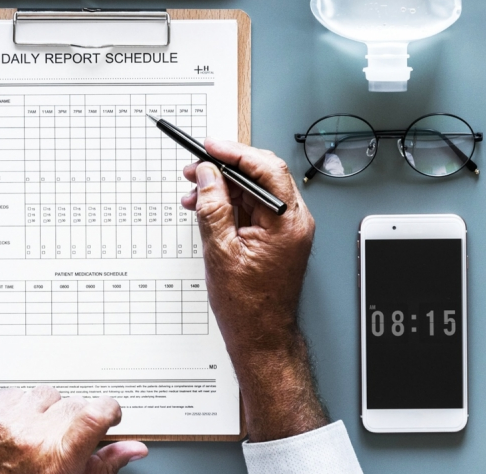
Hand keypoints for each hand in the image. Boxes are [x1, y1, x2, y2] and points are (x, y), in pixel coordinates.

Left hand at [0, 387, 147, 473]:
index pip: (96, 412)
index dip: (108, 410)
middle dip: (76, 420)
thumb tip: (133, 449)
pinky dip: (21, 408)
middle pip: (74, 403)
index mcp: (56, 457)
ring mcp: (5, 423)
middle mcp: (30, 436)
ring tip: (39, 437)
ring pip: (46, 394)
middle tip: (66, 442)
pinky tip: (19, 429)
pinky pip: (16, 393)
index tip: (109, 416)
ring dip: (48, 411)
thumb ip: (103, 466)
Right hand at [182, 139, 326, 441]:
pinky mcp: (275, 237)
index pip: (266, 169)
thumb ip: (213, 208)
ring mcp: (285, 229)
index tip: (209, 147)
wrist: (261, 338)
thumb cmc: (249, 307)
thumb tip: (207, 175)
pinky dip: (228, 205)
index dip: (235, 153)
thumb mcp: (221, 252)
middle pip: (261, 175)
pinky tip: (205, 209)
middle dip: (225, 168)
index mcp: (288, 223)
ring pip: (252, 191)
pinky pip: (251, 208)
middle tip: (195, 168)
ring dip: (222, 188)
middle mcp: (293, 222)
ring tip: (193, 194)